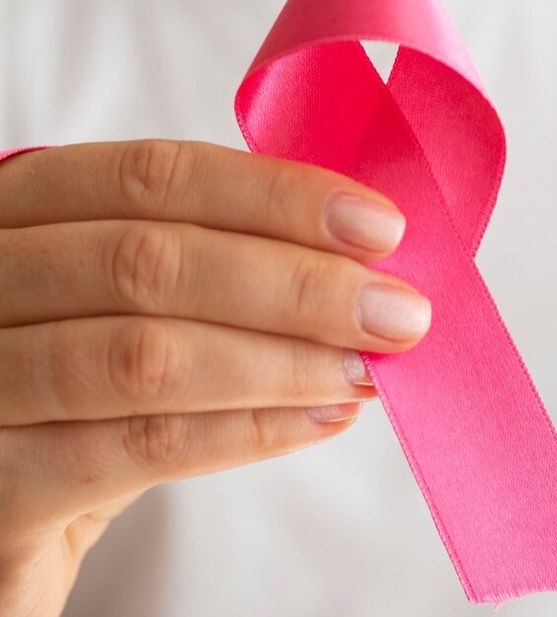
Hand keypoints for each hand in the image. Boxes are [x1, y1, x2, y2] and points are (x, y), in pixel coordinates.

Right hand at [0, 140, 430, 616]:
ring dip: (282, 360)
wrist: (9, 503)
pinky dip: (247, 429)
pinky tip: (322, 417)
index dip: (275, 196)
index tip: (377, 227)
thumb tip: (355, 257)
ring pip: (145, 356)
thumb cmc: (89, 381)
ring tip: (368, 368)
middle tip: (395, 310)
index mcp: (27, 212)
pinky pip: (137, 448)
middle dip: (294, 284)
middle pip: (152, 262)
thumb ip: (220, 261)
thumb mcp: (133, 301)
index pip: (154, 176)